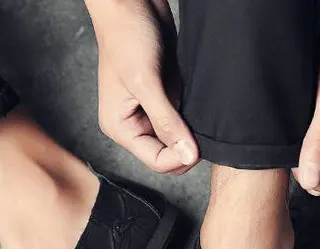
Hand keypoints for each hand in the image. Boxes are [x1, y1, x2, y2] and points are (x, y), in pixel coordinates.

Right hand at [85, 0, 198, 173]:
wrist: (132, 2)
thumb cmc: (126, 36)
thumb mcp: (146, 82)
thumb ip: (167, 122)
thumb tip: (188, 156)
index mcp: (120, 127)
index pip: (157, 160)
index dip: (180, 156)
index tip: (198, 142)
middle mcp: (134, 123)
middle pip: (169, 153)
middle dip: (186, 144)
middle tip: (199, 124)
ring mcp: (151, 111)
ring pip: (179, 137)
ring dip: (191, 128)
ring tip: (193, 104)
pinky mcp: (165, 95)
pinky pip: (183, 116)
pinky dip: (192, 113)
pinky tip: (194, 97)